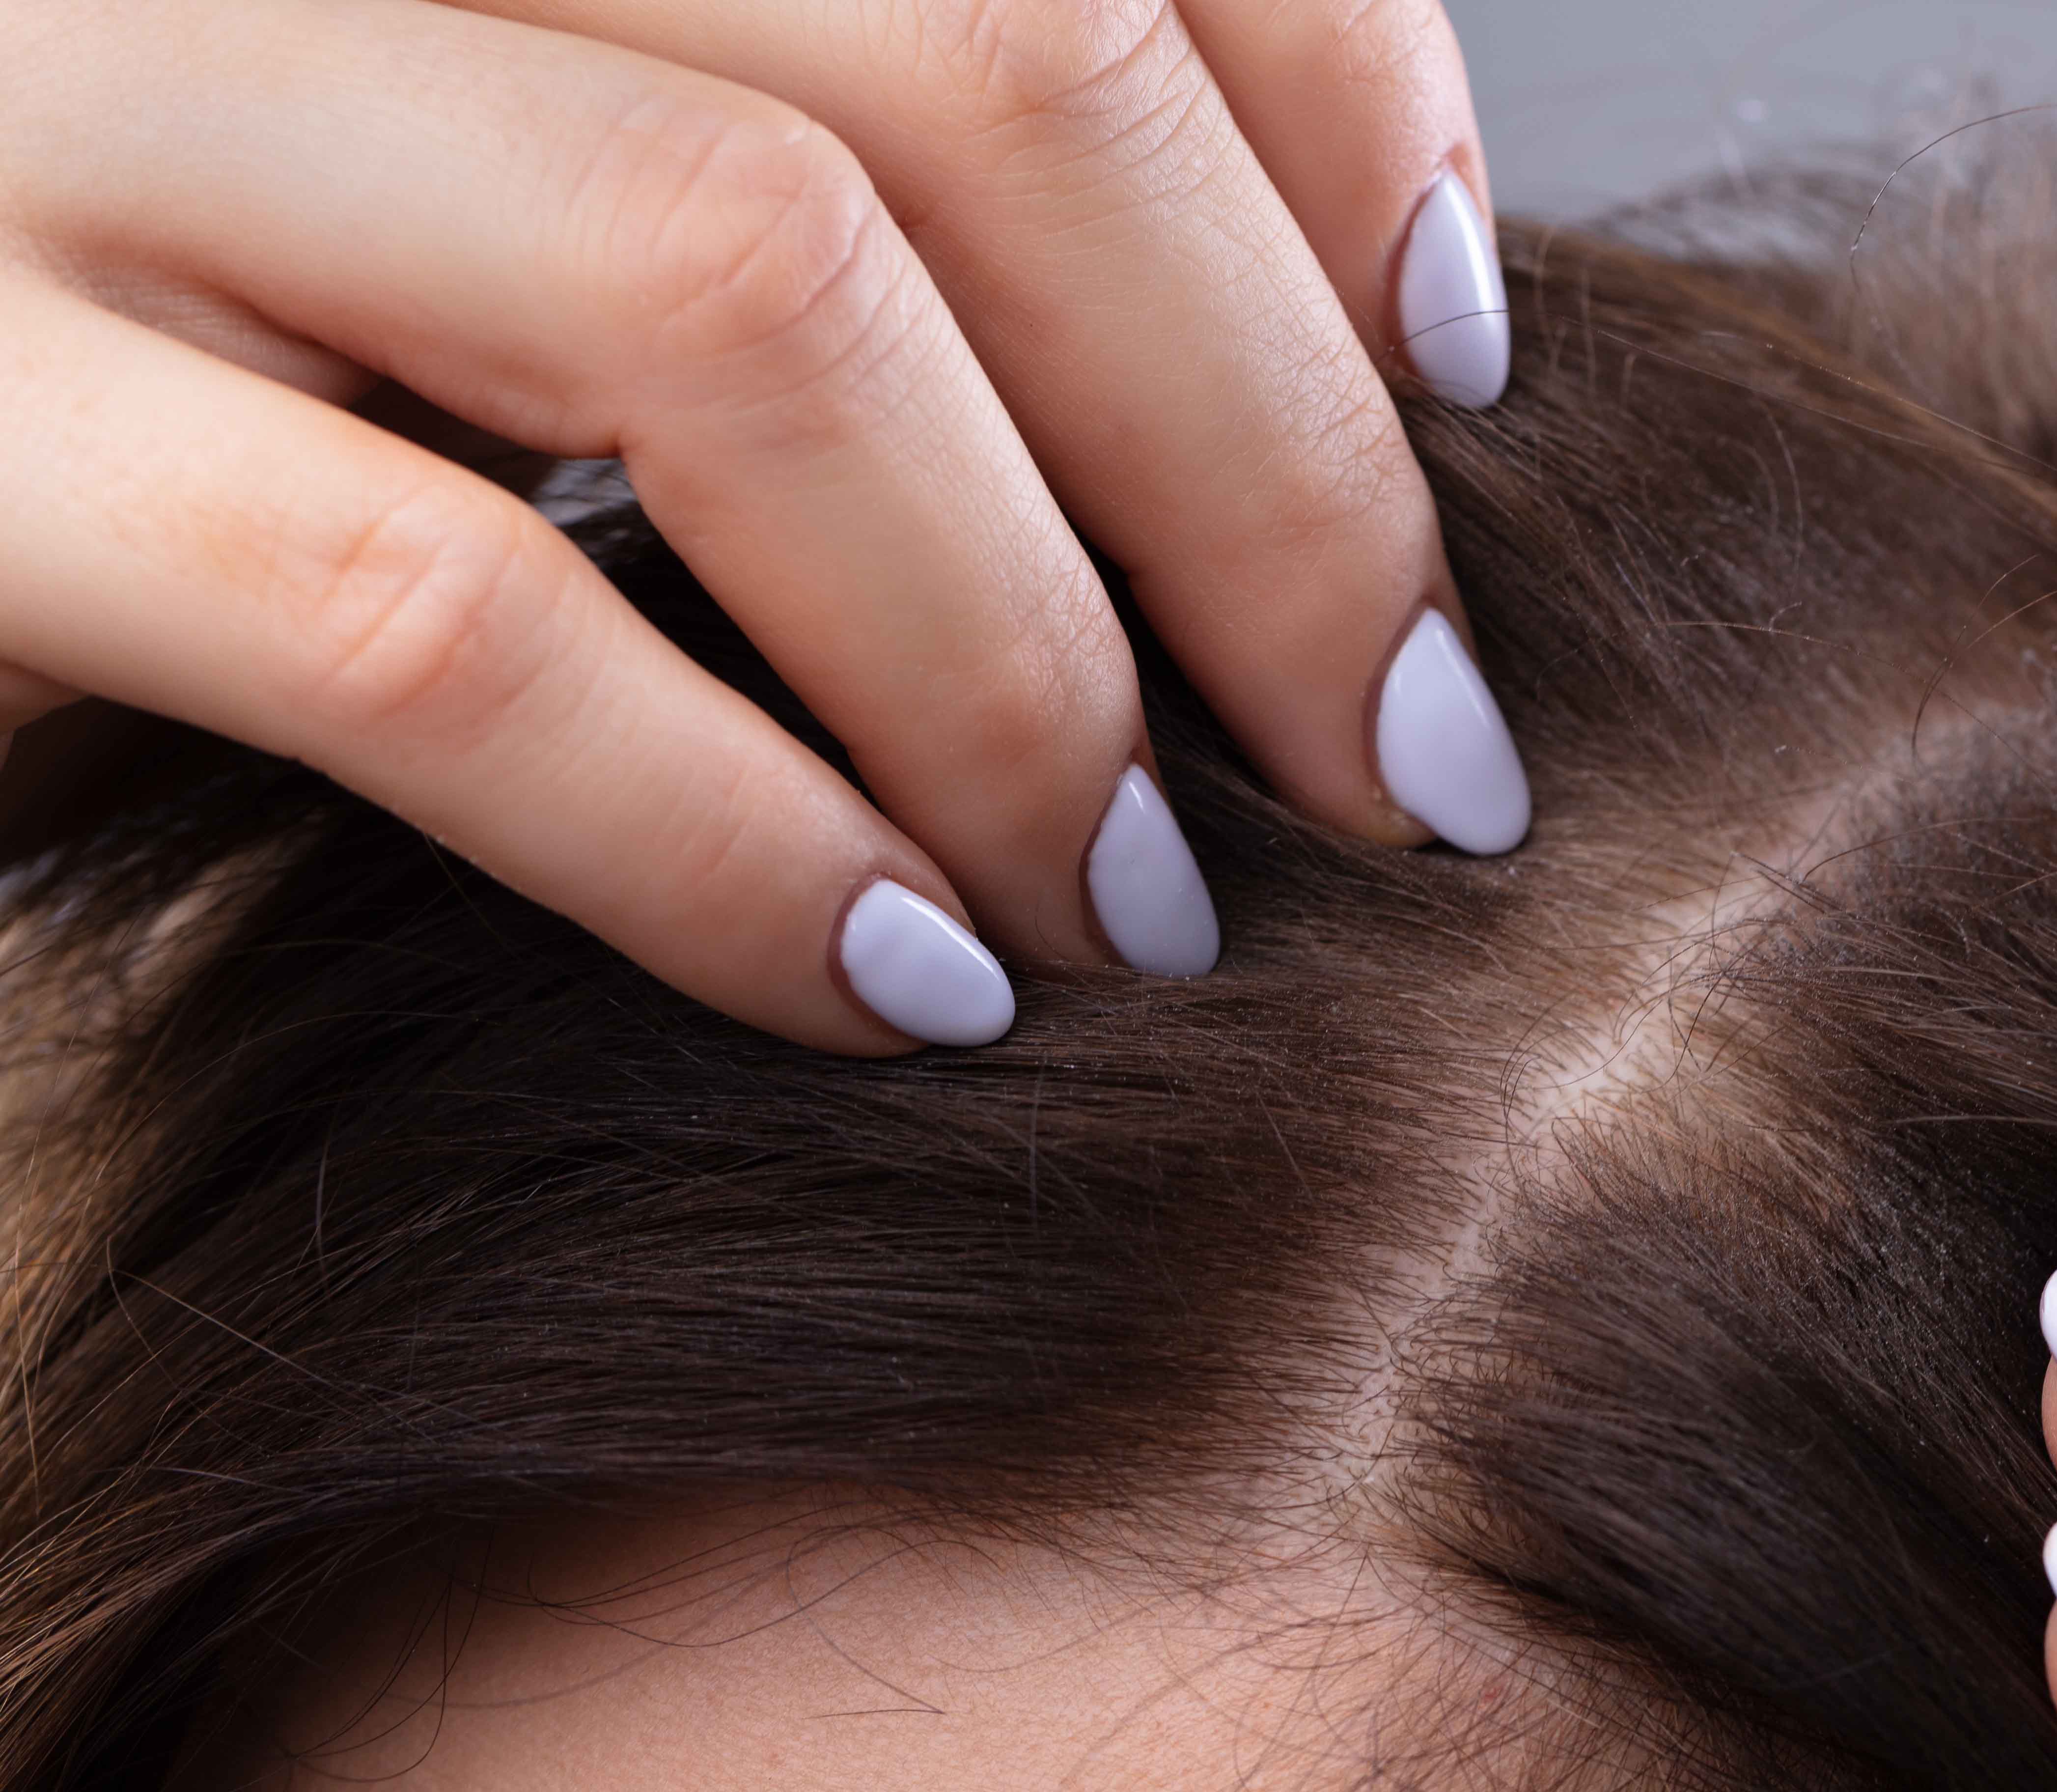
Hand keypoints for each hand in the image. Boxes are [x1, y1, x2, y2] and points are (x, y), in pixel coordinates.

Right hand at [0, 0, 1524, 1050]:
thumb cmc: (277, 385)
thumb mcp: (580, 219)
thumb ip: (893, 197)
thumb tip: (1364, 341)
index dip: (1345, 110)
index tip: (1470, 388)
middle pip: (983, 53)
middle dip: (1266, 456)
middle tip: (1398, 761)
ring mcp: (76, 100)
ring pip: (743, 286)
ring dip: (1026, 661)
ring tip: (1146, 912)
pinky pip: (433, 617)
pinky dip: (725, 836)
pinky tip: (891, 985)